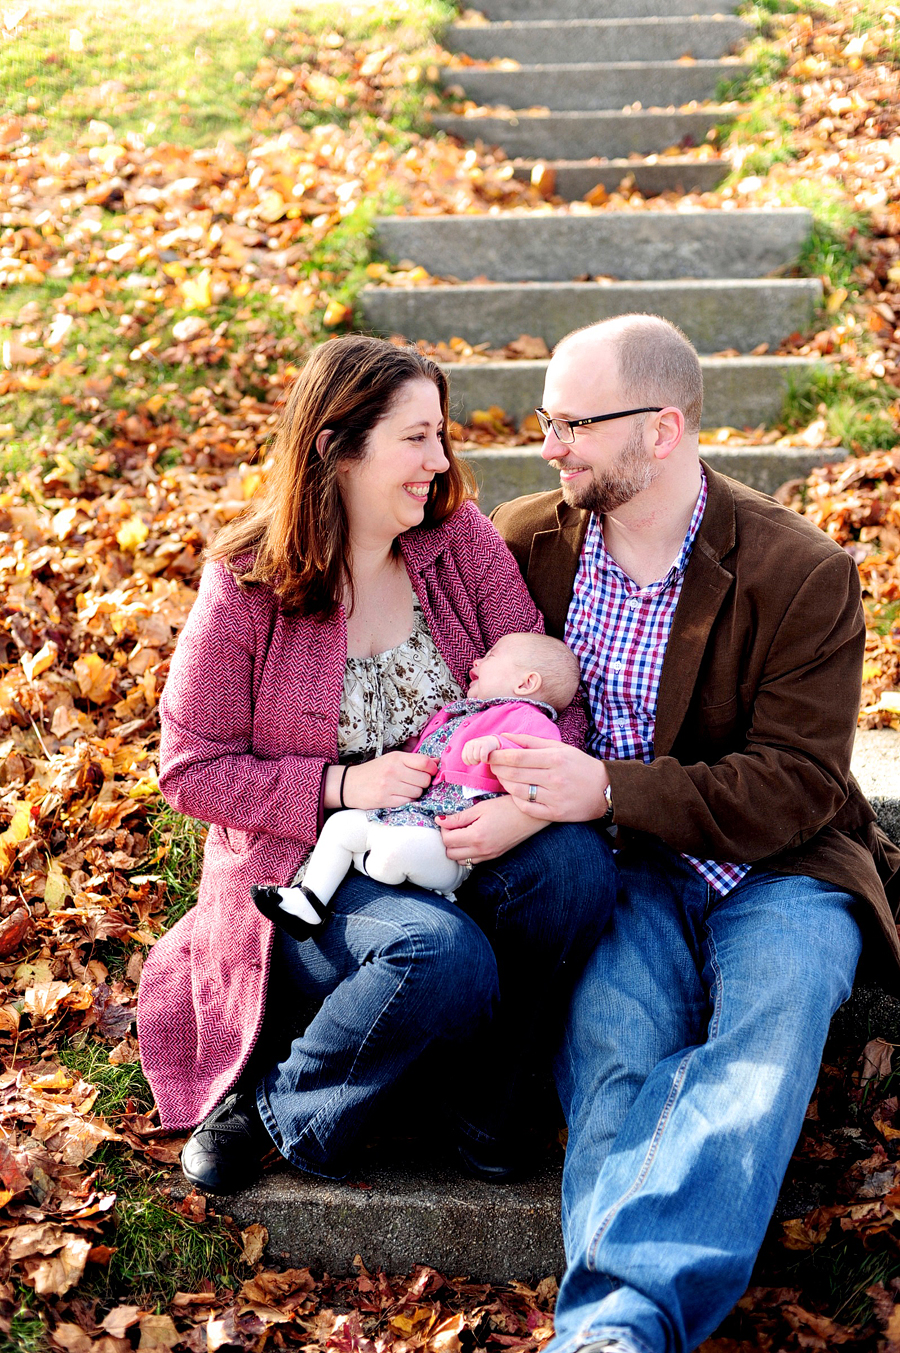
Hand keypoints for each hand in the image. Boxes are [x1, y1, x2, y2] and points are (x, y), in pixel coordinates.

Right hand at [328, 753, 437, 810]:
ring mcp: (389, 786)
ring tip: (404, 790)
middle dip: (423, 783)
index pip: (425, 762)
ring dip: (415, 793)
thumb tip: (437, 762)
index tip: (429, 772)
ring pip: (418, 793)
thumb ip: (414, 761)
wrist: (349, 784)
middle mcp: (393, 770)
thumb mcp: (392, 760)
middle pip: (424, 780)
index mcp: (396, 758)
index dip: (432, 769)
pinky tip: (399, 797)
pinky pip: (407, 803)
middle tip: (414, 783)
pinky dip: (407, 801)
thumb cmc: (374, 771)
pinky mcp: (385, 800)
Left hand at [438, 794, 545, 863]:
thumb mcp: (481, 808)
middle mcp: (481, 850)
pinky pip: (474, 861)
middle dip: (447, 841)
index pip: (447, 840)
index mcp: (476, 836)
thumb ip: (459, 817)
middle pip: (451, 854)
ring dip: (457, 849)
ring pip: (461, 861)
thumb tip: (440, 820)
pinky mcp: (495, 857)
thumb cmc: (507, 807)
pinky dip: (468, 854)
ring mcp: (489, 856)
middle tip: (453, 827)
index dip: (443, 829)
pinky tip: (472, 840)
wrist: (530, 816)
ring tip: (462, 834)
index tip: (448, 820)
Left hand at [461, 735, 500, 764]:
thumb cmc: (481, 749)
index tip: (473, 762)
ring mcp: (478, 743)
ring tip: (482, 759)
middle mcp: (472, 743)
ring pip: (476, 758)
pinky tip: (486, 759)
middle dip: (475, 762)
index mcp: (467, 745)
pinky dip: (485, 760)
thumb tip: (466, 763)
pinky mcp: (486, 745)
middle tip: (479, 760)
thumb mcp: (473, 750)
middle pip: (470, 758)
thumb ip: (468, 755)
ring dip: (480, 761)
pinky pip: (483, 757)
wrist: (492, 741)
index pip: (464, 758)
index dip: (469, 763)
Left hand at [487, 734, 609, 821]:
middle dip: (498, 768)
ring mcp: (554, 798)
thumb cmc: (580, 766)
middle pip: (515, 773)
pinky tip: (514, 792)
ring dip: (504, 784)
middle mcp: (554, 778)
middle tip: (491, 765)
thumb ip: (532, 742)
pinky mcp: (555, 814)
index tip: (489, 754)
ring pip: (518, 791)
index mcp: (555, 759)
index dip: (499, 756)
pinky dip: (516, 800)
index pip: (518, 757)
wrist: (606, 791)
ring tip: (501, 777)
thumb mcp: (561, 748)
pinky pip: (527, 808)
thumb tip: (506, 736)